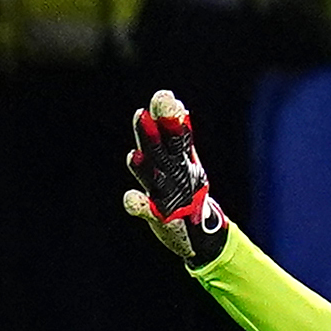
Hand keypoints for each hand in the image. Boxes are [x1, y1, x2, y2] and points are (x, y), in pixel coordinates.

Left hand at [122, 89, 230, 267]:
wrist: (201, 235)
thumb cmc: (186, 196)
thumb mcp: (186, 165)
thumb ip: (179, 139)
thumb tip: (178, 106)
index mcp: (181, 163)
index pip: (176, 137)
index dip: (170, 118)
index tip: (165, 96)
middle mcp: (176, 177)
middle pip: (165, 152)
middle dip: (158, 131)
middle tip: (149, 110)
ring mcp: (169, 197)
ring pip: (155, 178)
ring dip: (144, 167)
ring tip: (132, 155)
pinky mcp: (161, 218)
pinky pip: (146, 210)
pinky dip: (138, 205)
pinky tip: (129, 199)